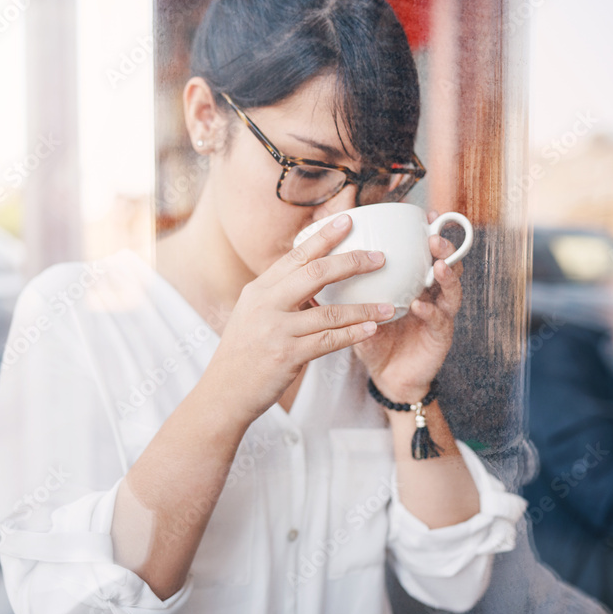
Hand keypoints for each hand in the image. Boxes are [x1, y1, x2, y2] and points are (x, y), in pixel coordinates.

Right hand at [204, 213, 394, 422]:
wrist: (224, 392)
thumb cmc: (243, 354)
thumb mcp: (253, 315)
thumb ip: (278, 295)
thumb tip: (311, 276)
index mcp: (259, 290)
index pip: (296, 255)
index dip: (323, 237)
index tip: (347, 220)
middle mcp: (266, 304)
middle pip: (315, 273)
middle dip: (351, 262)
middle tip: (379, 257)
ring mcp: (276, 330)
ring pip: (329, 312)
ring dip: (364, 308)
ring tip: (388, 305)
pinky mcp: (287, 355)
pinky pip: (329, 340)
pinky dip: (353, 333)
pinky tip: (372, 329)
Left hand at [351, 213, 463, 401]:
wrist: (388, 377)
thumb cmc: (374, 339)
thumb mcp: (358, 309)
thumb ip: (345, 287)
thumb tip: (314, 263)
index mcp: (415, 283)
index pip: (426, 253)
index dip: (430, 233)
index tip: (424, 215)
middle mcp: (432, 294)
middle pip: (447, 264)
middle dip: (444, 248)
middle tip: (433, 237)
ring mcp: (440, 316)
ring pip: (452, 291)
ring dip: (446, 276)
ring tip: (437, 266)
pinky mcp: (440, 338)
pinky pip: (439, 321)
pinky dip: (431, 312)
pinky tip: (420, 305)